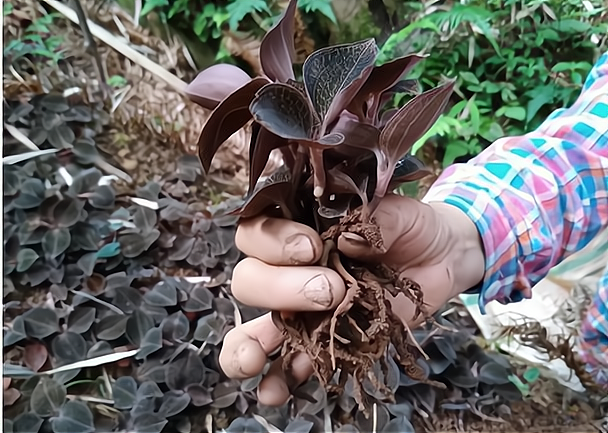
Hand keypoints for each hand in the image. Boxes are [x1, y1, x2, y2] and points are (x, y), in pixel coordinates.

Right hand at [219, 194, 484, 405]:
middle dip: (279, 288)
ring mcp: (304, 308)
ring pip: (259, 326)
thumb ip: (374, 221)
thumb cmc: (409, 227)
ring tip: (252, 361)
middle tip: (328, 290)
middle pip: (251, 280)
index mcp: (297, 228)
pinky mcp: (326, 340)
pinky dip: (280, 379)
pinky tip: (273, 392)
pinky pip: (294, 362)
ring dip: (249, 345)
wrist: (439, 258)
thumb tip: (347, 240)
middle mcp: (290, 268)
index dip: (271, 242)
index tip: (311, 246)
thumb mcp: (398, 212)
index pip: (256, 233)